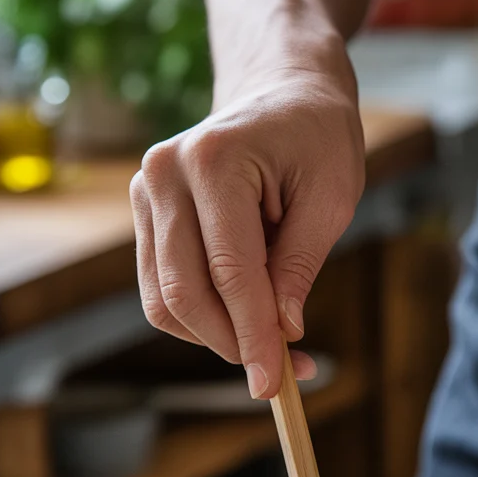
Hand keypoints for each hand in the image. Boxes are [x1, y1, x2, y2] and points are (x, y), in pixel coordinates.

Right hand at [130, 56, 363, 396]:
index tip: (272, 384)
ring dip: (215, 338)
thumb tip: (281, 334)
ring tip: (271, 347)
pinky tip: (246, 322)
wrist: (281, 92)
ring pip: (165, 300)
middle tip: (278, 376)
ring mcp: (145, 194)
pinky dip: (202, 319)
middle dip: (231, 344)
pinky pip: (163, 290)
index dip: (252, 336)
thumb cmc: (316, 139)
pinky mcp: (146, 216)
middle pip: (184, 293)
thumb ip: (301, 266)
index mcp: (214, 160)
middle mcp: (164, 175)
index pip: (229, 272)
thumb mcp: (331, 197)